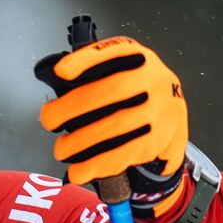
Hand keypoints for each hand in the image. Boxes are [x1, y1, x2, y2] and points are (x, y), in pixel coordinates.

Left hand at [33, 37, 187, 211]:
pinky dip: (100, 164)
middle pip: (113, 90)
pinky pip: (128, 152)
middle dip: (74, 106)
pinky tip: (80, 170)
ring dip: (83, 140)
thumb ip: (96, 75)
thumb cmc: (135, 97)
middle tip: (48, 120)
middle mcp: (156, 79)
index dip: (87, 60)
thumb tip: (51, 80)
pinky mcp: (164, 139)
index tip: (60, 71)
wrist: (173, 123)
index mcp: (140, 59)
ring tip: (61, 150)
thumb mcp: (124, 74)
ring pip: (119, 125)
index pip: (115, 51)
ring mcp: (163, 109)